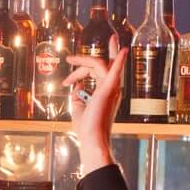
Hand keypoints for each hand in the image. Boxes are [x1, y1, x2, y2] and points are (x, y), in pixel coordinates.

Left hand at [63, 37, 126, 175]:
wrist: (91, 139)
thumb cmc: (86, 128)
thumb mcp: (77, 107)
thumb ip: (77, 95)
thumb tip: (77, 85)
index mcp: (106, 91)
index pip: (96, 72)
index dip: (80, 71)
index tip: (66, 81)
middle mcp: (111, 87)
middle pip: (96, 66)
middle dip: (81, 62)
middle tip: (68, 59)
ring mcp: (111, 88)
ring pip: (99, 64)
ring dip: (84, 60)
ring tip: (70, 58)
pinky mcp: (108, 90)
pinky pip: (114, 72)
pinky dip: (119, 61)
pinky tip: (123, 50)